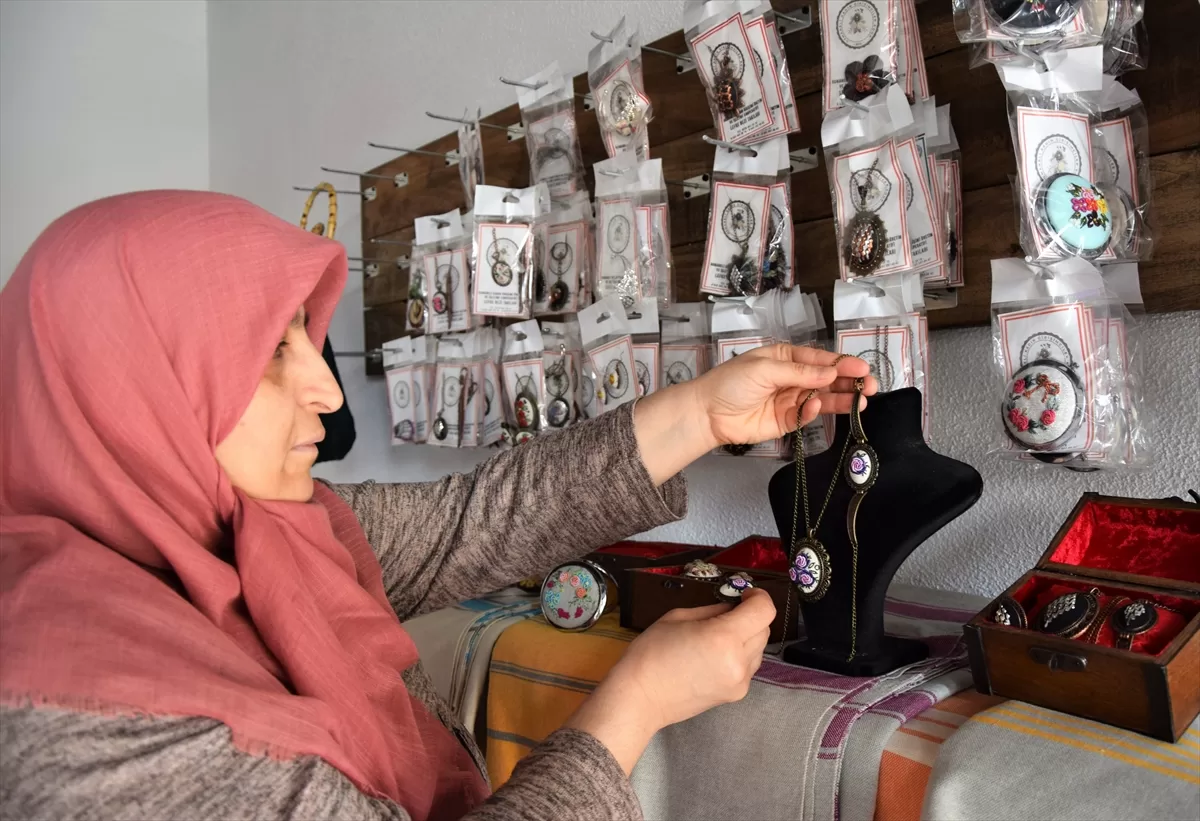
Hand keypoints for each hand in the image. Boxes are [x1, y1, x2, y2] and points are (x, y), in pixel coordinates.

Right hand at [564, 589, 775, 772]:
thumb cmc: (651, 654)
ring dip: (746, 637)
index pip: (764, 611)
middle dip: (751, 617)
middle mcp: (739, 661)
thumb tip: (732, 608)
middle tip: (727, 614)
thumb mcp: (678, 617)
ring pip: (759, 649)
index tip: (744, 595)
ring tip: (717, 639)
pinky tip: (714, 657)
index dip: (758, 597)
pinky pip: (748, 667)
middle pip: (764, 630)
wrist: (640, 698)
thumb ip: (712, 610)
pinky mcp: (736, 695)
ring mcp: (740, 682)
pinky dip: (739, 656)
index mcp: (723, 637)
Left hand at [633, 345, 875, 484]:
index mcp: (785, 357)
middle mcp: (791, 378)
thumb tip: (831, 373)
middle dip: (848, 382)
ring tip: (862, 402)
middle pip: (826, 380)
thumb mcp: (765, 368)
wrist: (707, 412)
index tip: (862, 369)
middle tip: (870, 387)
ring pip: (822, 399)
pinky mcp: (786, 422)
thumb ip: (800, 372)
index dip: (841, 364)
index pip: (819, 360)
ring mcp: (790, 400)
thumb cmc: (732, 382)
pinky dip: (814, 412)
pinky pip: (806, 416)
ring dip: (841, 399)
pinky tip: (818, 407)